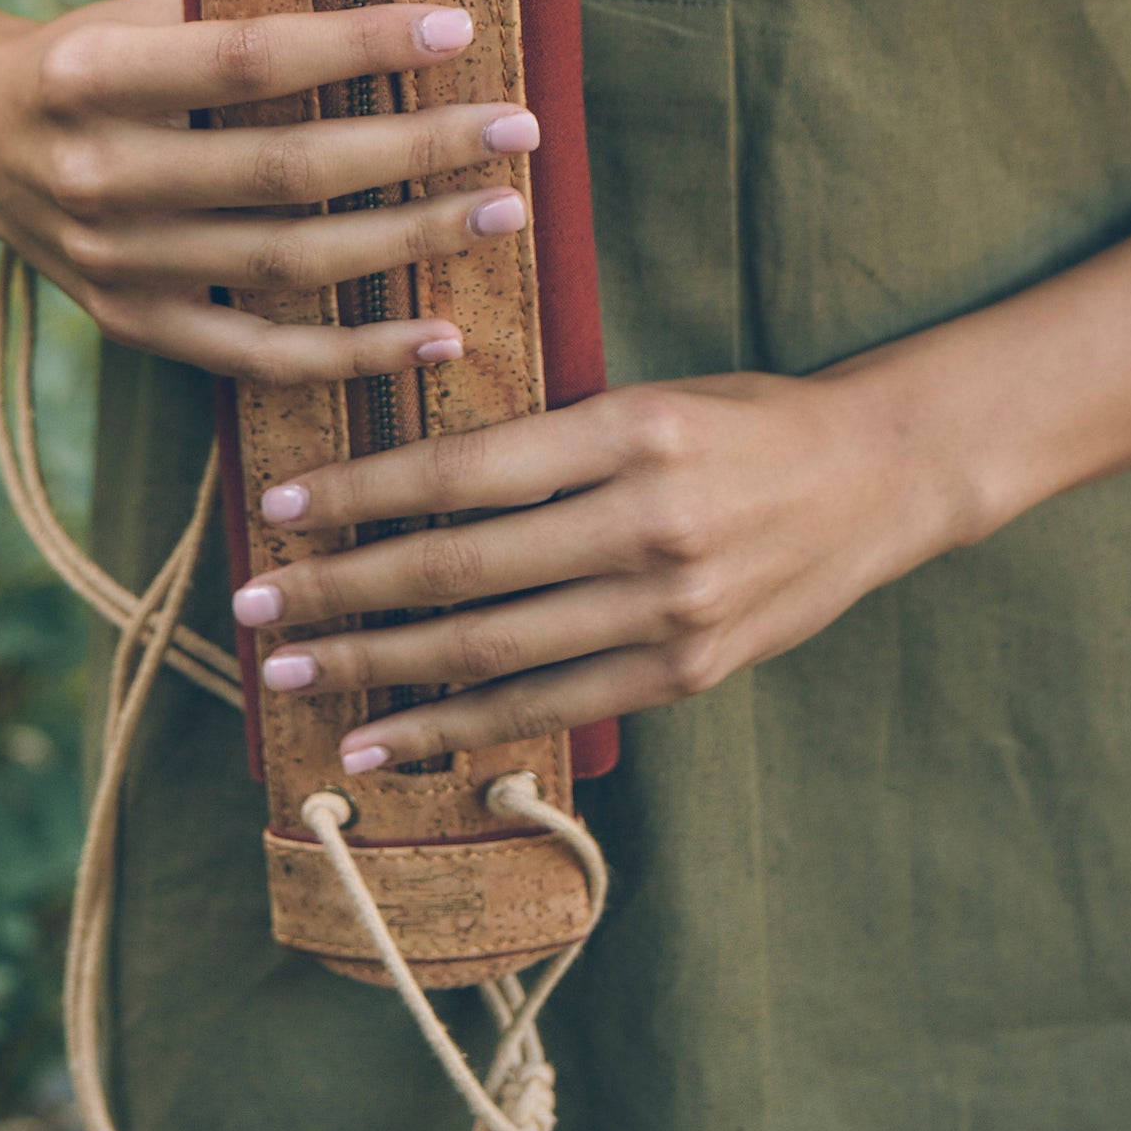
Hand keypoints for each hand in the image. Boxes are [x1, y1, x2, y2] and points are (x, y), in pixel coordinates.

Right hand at [0, 0, 539, 382]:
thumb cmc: (87, 52)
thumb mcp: (133, 9)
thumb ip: (233, 9)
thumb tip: (387, 6)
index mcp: (92, 74)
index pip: (248, 59)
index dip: (358, 46)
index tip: (457, 29)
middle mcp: (99, 175)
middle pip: (287, 169)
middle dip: (417, 149)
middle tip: (517, 128)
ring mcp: (114, 262)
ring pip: (289, 263)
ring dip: (409, 240)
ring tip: (502, 211)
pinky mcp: (132, 323)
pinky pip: (260, 355)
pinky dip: (355, 354)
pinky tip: (440, 334)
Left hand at [230, 366, 974, 764]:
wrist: (875, 479)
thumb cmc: (741, 419)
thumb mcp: (647, 394)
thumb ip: (546, 435)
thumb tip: (408, 469)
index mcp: (630, 431)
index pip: (464, 469)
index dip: (362, 490)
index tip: (282, 503)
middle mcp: (648, 524)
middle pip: (459, 568)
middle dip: (341, 590)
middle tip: (254, 602)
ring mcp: (668, 610)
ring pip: (491, 651)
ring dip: (378, 668)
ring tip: (293, 671)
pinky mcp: (685, 673)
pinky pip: (548, 707)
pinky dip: (459, 727)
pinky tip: (389, 736)